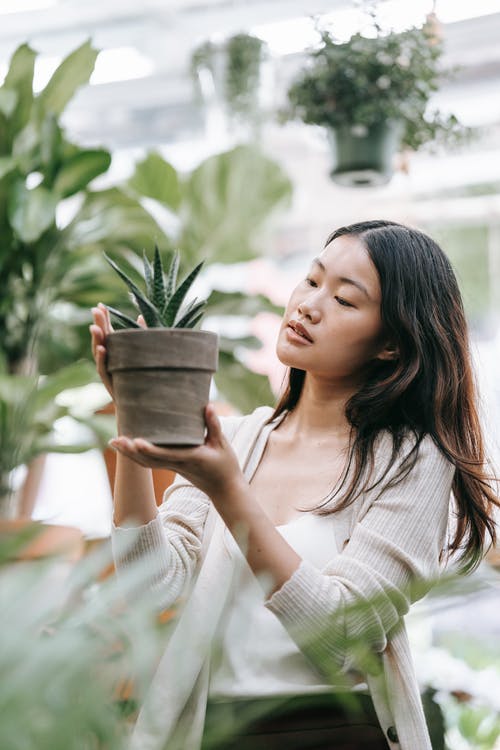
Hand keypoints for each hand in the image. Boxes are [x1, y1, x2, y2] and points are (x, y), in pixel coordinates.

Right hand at [89, 303, 144, 398]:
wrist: (143, 408)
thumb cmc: (143, 379)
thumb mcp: (144, 354)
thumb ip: (142, 335)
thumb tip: (141, 316)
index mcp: (116, 351)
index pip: (107, 332)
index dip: (103, 319)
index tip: (100, 305)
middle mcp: (109, 360)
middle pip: (101, 340)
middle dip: (98, 325)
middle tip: (95, 310)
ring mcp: (109, 371)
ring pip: (99, 354)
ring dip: (96, 341)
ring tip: (95, 328)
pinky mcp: (111, 383)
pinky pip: (104, 370)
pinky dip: (101, 360)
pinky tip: (102, 349)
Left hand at [108, 404, 245, 502]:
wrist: (224, 489)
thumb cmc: (225, 466)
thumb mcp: (223, 444)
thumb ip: (214, 425)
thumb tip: (207, 406)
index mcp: (190, 458)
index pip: (165, 455)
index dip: (149, 450)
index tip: (136, 442)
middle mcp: (177, 464)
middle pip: (148, 460)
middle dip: (131, 451)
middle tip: (115, 439)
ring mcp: (173, 467)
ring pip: (146, 463)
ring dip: (129, 454)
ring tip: (114, 441)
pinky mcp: (172, 467)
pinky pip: (150, 463)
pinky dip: (137, 456)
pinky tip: (128, 448)